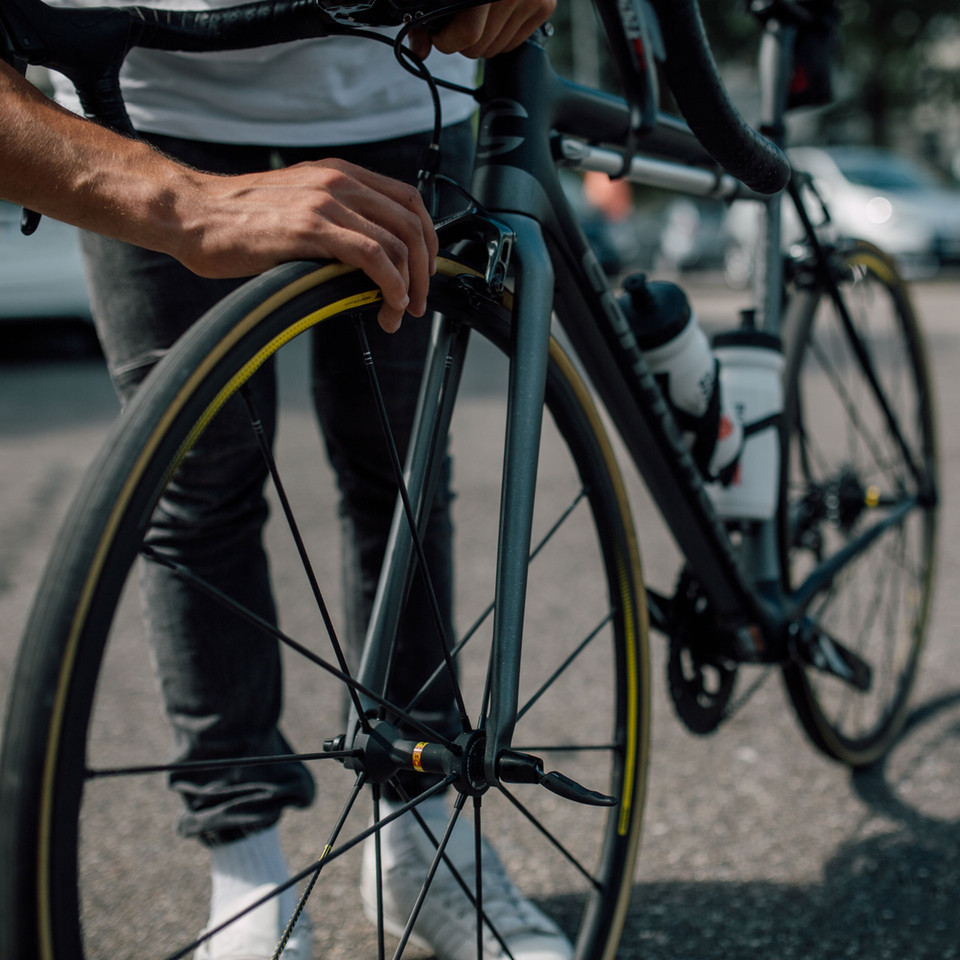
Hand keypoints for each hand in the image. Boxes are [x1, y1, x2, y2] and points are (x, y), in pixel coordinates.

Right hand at [180, 160, 437, 332]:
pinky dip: (391, 284)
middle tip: (419, 302)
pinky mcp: (312, 228)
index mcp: (338, 174)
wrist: (190, 214)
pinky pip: (373, 256)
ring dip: (408, 286)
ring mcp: (326, 203)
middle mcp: (338, 182)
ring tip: (399, 313)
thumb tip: (365, 260)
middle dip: (425, 269)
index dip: (426, 239)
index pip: (408, 200)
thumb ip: (333, 221)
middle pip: (411, 222)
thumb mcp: (296, 208)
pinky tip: (388, 303)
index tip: (422, 272)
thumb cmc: (236, 220)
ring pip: (397, 242)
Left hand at [409, 0, 556, 59]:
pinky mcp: (545, 5)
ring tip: (477, 18)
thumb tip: (419, 50)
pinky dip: (500, 36)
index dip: (446, 41)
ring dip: (482, 40)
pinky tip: (494, 18)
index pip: (468, 34)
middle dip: (462, 42)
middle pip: (480, 46)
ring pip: (496, 48)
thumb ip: (428, 13)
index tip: (438, 34)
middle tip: (458, 22)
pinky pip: (513, 43)